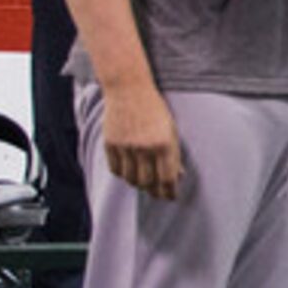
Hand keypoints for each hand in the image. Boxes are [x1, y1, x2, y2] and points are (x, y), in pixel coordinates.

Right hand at [100, 79, 183, 201]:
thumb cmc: (155, 109)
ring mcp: (125, 147)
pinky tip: (129, 173)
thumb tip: (178, 176)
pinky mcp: (110, 144)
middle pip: (148, 183)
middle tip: (159, 194)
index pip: (167, 179)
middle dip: (155, 192)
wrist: (129, 90)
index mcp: (164, 144)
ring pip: (131, 179)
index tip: (172, 197)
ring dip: (139, 185)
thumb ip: (174, 154)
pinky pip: (115, 169)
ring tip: (145, 184)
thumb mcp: (171, 130)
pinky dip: (123, 175)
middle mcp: (144, 148)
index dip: (170, 192)